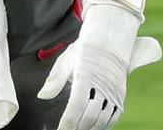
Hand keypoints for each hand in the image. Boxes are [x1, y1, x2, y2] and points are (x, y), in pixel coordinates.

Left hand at [37, 4, 161, 129]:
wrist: (109, 42)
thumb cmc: (84, 51)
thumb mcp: (66, 60)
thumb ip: (54, 80)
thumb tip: (42, 95)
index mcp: (85, 76)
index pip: (76, 105)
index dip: (68, 122)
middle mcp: (101, 85)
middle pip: (90, 115)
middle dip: (78, 128)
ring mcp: (113, 91)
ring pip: (102, 118)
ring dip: (90, 128)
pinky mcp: (120, 95)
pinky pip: (114, 116)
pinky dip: (104, 125)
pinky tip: (94, 127)